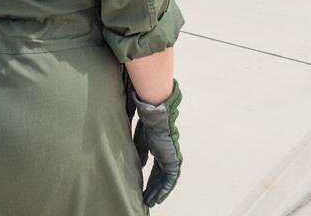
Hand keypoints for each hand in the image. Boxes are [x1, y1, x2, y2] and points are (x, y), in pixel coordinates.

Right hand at [130, 79, 182, 206]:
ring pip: (166, 178)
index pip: (156, 166)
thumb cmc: (145, 115)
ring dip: (159, 190)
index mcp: (158, 145)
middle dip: (154, 187)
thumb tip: (140, 164)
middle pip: (160, 174)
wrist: (153, 108)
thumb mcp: (139, 136)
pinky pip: (171, 176)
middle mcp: (165, 151)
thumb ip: (141, 150)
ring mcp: (170, 153)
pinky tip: (159, 197)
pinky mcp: (171, 155)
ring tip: (151, 202)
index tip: (145, 189)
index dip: (151, 179)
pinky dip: (165, 187)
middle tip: (147, 199)